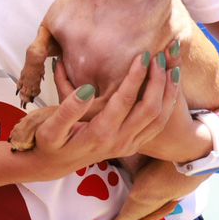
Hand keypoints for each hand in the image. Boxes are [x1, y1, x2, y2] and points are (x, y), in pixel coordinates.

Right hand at [26, 53, 177, 178]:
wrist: (52, 165)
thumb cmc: (47, 142)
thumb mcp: (48, 129)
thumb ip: (67, 109)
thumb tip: (88, 89)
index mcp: (100, 133)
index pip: (125, 100)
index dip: (136, 76)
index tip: (142, 55)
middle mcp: (119, 141)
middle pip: (150, 109)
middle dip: (158, 80)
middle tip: (160, 56)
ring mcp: (128, 145)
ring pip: (159, 118)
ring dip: (168, 92)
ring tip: (171, 67)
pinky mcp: (132, 146)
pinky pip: (157, 125)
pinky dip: (167, 104)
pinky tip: (167, 87)